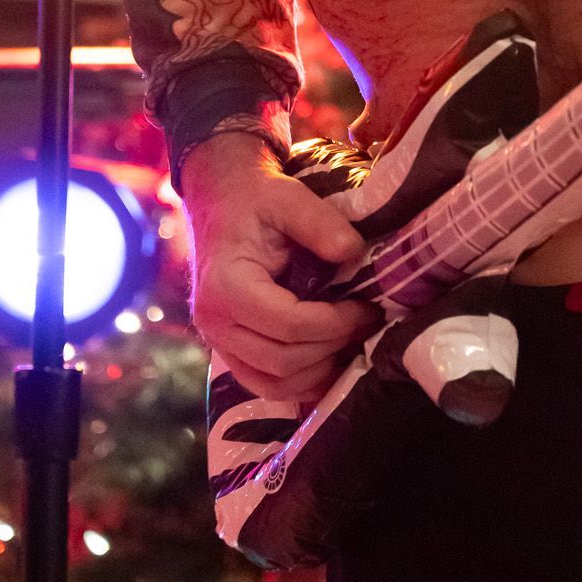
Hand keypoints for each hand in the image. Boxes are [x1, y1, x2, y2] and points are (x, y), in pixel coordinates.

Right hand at [179, 133, 380, 400]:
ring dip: (319, 371)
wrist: (221, 202)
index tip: (366, 307)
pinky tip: (329, 358)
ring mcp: (216, 341)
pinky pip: (264, 384)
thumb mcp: (289, 198)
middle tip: (367, 322)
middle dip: (333, 346)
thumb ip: (321, 223)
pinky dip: (300, 381)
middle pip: (282, 361)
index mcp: (226, 286)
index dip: (336, 323)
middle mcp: (214, 322)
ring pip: (273, 384)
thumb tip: (355, 253)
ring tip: (351, 341)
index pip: (288, 325)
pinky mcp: (228, 349)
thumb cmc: (256, 199)